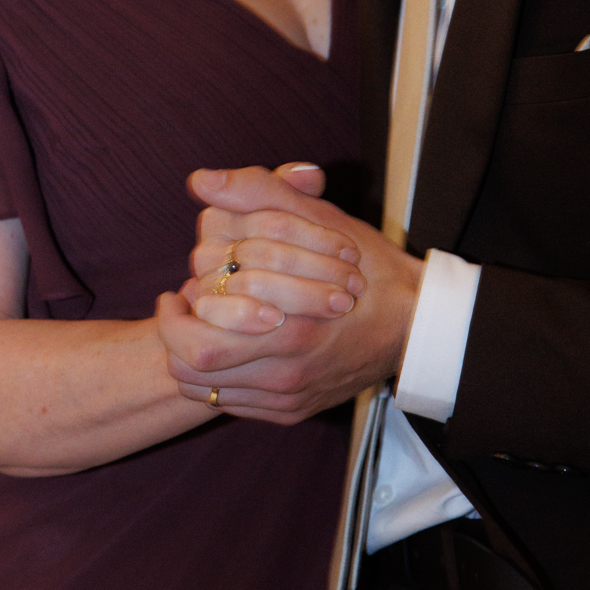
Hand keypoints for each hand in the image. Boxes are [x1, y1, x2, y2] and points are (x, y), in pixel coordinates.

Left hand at [159, 165, 423, 422]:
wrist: (415, 324)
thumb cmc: (368, 267)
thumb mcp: (320, 220)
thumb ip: (259, 194)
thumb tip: (203, 179)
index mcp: (289, 328)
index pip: (197, 341)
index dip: (174, 316)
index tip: (176, 290)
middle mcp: (286, 371)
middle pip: (194, 373)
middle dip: (174, 339)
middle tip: (178, 309)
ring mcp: (288, 396)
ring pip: (207, 393)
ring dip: (190, 359)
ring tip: (196, 326)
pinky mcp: (292, 410)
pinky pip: (233, 404)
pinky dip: (217, 379)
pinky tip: (227, 348)